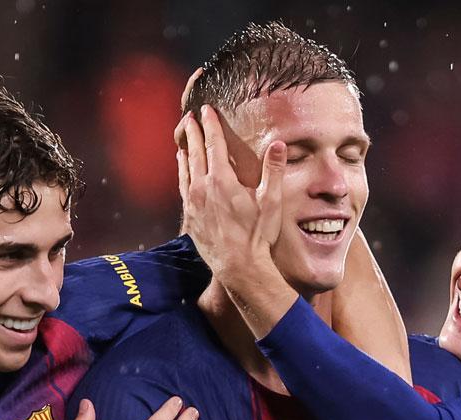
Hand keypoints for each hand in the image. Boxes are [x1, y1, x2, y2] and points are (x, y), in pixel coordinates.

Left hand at [178, 105, 286, 302]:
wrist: (239, 268)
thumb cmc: (257, 236)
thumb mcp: (271, 202)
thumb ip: (274, 171)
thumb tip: (279, 143)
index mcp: (222, 180)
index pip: (213, 143)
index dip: (210, 124)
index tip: (206, 110)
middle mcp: (202, 188)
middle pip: (195, 152)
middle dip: (192, 133)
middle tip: (190, 118)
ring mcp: (193, 203)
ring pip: (185, 169)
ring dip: (185, 151)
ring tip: (183, 141)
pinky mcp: (189, 217)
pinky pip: (182, 187)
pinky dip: (181, 173)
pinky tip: (183, 169)